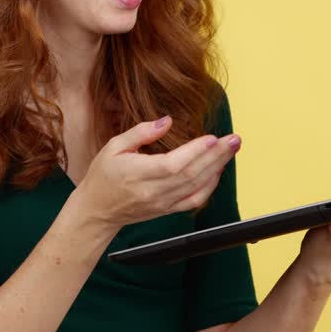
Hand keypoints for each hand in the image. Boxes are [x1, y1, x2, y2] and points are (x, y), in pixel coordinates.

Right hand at [75, 116, 241, 231]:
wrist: (96, 211)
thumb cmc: (103, 176)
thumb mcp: (114, 147)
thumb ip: (141, 133)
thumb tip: (167, 121)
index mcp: (138, 174)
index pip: (173, 164)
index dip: (195, 152)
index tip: (212, 137)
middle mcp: (153, 191)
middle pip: (191, 174)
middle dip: (216, 156)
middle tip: (234, 140)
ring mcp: (162, 203)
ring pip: (197, 187)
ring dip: (217, 168)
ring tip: (231, 150)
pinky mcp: (167, 210)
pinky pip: (194, 200)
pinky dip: (210, 186)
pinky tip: (218, 171)